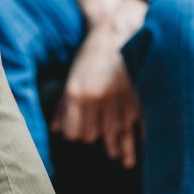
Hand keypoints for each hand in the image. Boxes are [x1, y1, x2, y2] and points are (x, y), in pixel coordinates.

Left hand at [53, 0, 146, 168]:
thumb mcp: (73, 77)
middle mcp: (97, 99)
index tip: (81, 136)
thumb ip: (63, 105)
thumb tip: (56, 129)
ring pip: (116, 134)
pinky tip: (138, 149)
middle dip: (98, 139)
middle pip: (94, 135)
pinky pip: (136, 127)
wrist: (118, 33)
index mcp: (77, 93)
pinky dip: (136, 139)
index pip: (75, 131)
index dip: (77, 135)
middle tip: (105, 146)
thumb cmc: (91, 55)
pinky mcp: (137, 99)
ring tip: (122, 159)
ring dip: (118, 147)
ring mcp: (118, 100)